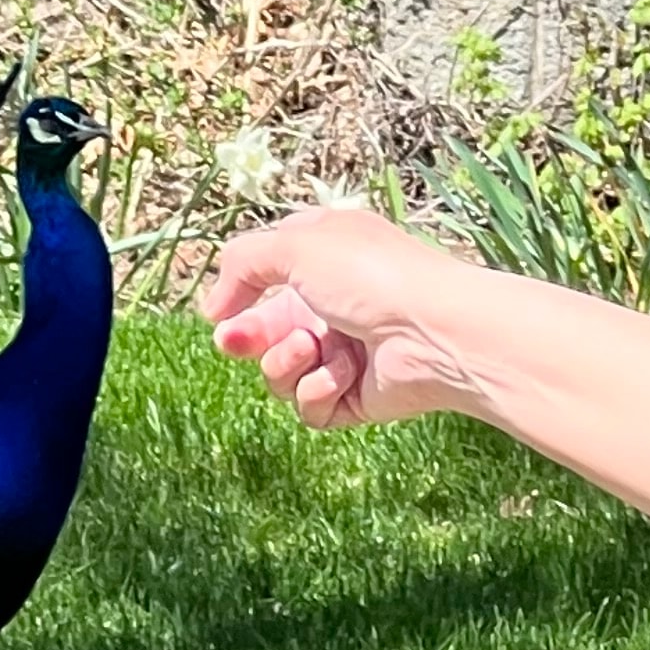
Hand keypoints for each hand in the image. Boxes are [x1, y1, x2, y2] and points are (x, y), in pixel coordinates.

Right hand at [198, 205, 480, 428]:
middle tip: (239, 342)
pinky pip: (309, 405)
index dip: (236, 299)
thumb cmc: (371, 276)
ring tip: (317, 350)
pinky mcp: (353, 397)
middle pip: (260, 334)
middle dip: (248, 339)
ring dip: (287, 363)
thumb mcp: (296, 244)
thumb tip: (215, 309)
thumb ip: (242, 262)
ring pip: (279, 373)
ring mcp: (341, 353)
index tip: (220, 315)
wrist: (434, 333)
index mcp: (320, 259)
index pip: (260, 279)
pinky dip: (319, 391)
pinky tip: (345, 374)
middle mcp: (329, 305)